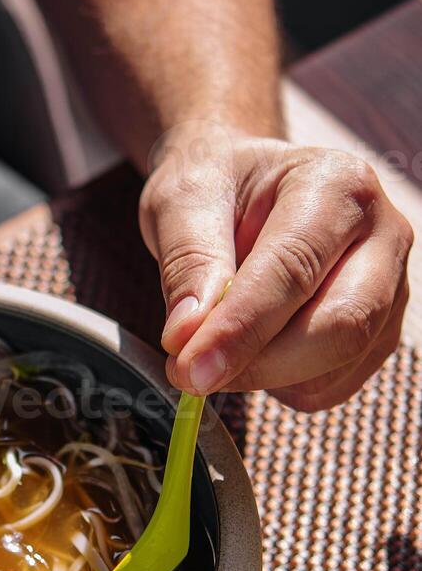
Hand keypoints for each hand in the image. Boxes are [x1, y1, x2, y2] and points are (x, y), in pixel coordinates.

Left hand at [139, 127, 413, 410]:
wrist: (240, 188)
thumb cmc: (215, 187)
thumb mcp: (181, 202)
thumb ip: (186, 263)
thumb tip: (187, 335)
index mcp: (336, 185)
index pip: (293, 271)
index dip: (240, 330)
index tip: (188, 368)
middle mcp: (381, 233)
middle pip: (340, 326)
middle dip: (258, 364)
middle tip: (188, 372)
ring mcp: (389, 286)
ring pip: (337, 363)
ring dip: (263, 376)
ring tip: (213, 345)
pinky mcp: (378, 331)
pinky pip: (330, 385)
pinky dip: (279, 385)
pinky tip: (249, 351)